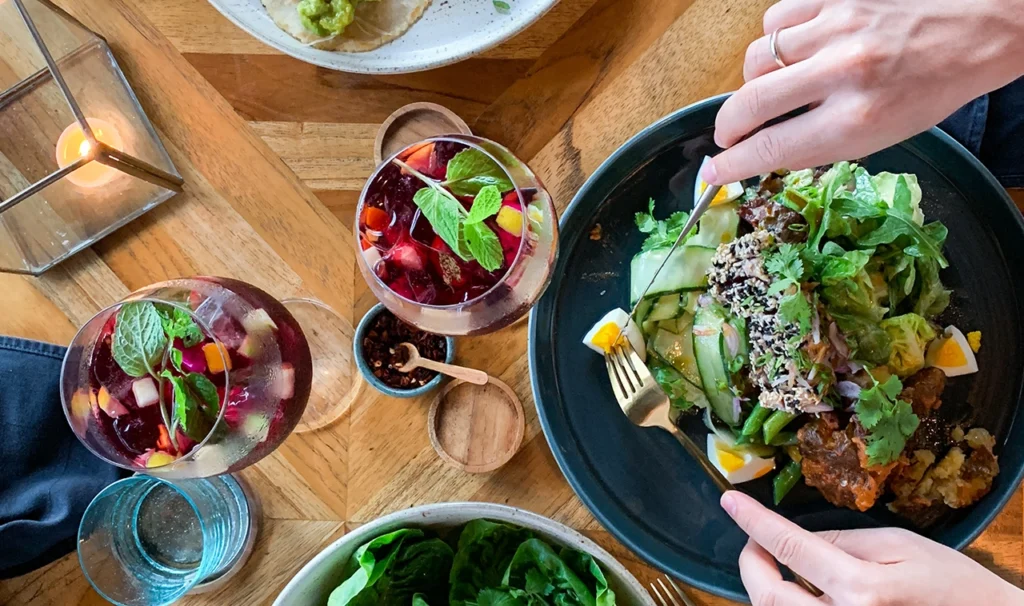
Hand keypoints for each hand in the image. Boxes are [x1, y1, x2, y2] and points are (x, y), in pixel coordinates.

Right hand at [704, 0, 1023, 183]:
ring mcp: (836, 27)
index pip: (772, 149)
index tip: (713, 174)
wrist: (982, 24)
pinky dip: (776, 39)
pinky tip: (794, 48)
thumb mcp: (883, 135)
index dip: (733, 165)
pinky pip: (776, 19)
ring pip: (756, 57)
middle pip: (750, 103)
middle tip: (729, 135)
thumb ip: (821, 143)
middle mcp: (843, 73)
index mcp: (857, 120)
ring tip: (773, 86)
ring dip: (755, 80)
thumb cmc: (934, 86)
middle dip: (729, 126)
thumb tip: (766, 151)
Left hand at [720, 491, 1023, 605]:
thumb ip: (842, 540)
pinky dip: (788, 603)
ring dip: (767, 587)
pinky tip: (798, 588)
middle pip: (768, 596)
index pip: (790, 548)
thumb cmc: (951, 584)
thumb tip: (797, 538)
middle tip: (755, 541)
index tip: (730, 501)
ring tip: (777, 564)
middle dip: (751, 563)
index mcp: (861, 589)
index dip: (754, 522)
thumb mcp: (899, 545)